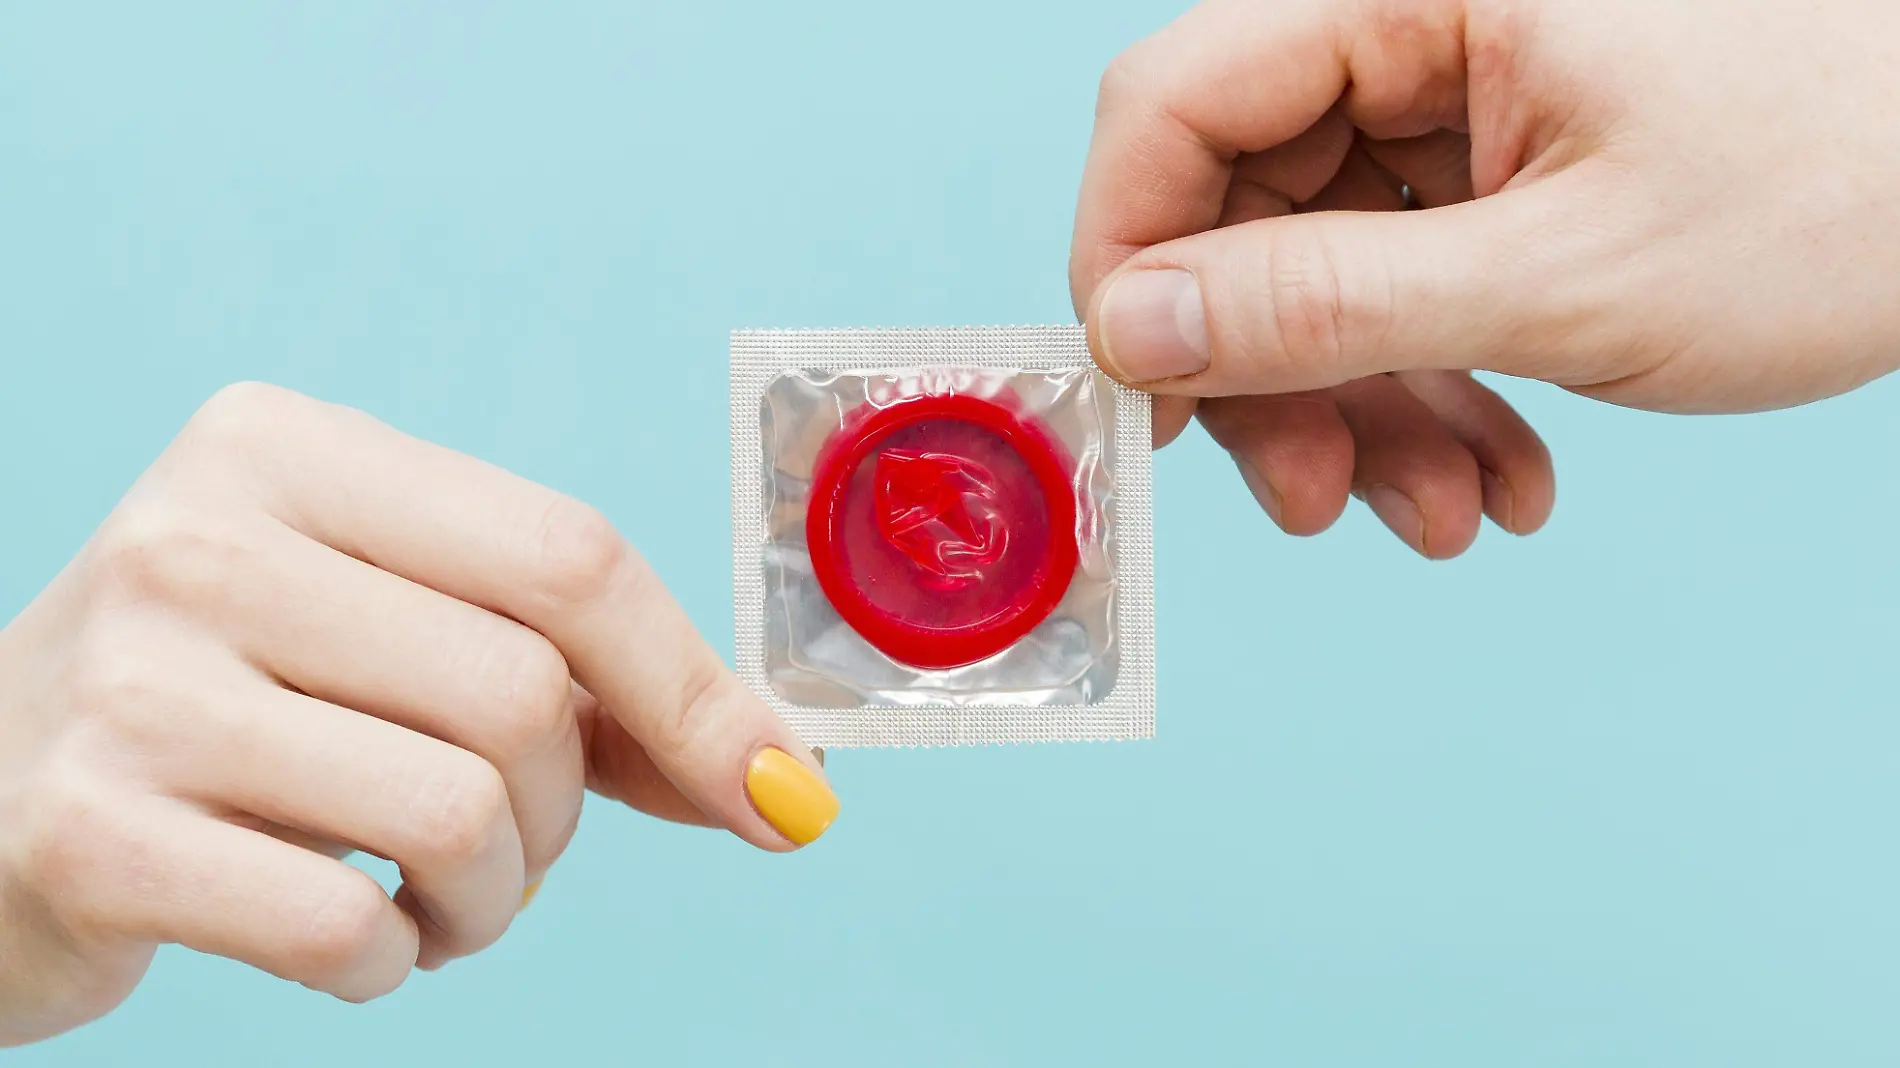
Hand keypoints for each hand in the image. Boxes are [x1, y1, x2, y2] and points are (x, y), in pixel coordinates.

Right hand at [0, 384, 837, 1046]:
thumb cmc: (238, 710)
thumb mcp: (395, 640)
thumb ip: (588, 692)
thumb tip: (784, 784)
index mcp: (287, 448)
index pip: (567, 557)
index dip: (693, 691)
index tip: (777, 797)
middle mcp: (200, 535)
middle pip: (525, 695)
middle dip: (563, 813)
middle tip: (503, 847)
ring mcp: (129, 681)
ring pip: (457, 812)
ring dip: (491, 898)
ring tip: (433, 898)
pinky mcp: (84, 831)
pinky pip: (344, 929)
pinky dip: (392, 963)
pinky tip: (352, 937)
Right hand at [1072, 0, 1899, 555]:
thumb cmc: (1843, 186)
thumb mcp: (1562, 273)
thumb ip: (1325, 303)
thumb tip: (1132, 331)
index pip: (1174, 104)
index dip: (1130, 258)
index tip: (1141, 401)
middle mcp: (1415, 28)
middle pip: (1240, 207)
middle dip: (1275, 378)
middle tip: (1316, 501)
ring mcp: (1458, 102)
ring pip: (1320, 269)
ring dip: (1367, 412)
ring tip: (1452, 515)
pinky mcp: (1501, 167)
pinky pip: (1407, 285)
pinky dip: (1438, 391)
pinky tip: (1505, 473)